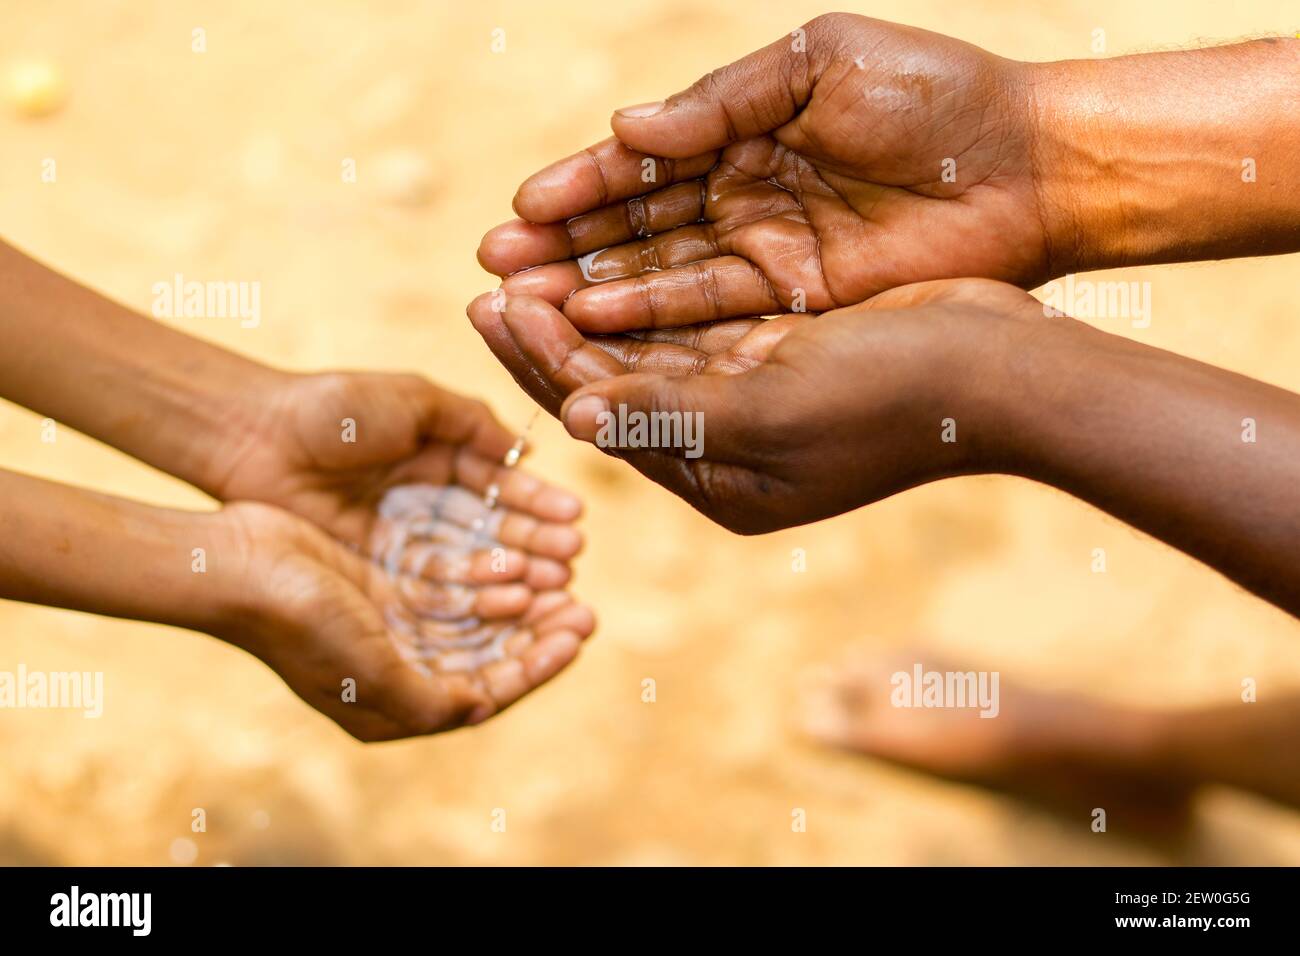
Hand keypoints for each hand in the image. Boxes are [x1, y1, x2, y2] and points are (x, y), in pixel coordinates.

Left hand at [206, 370, 582, 587]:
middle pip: (491, 531)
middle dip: (535, 544)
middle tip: (573, 560)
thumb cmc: (334, 408)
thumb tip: (526, 454)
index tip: (575, 519)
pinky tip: (508, 599)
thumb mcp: (413, 400)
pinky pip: (432, 589)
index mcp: (438, 460)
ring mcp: (402, 542)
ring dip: (513, 573)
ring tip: (554, 584)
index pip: (499, 488)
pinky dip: (471, 595)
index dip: (537, 504)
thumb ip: (471, 423)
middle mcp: (425, 505)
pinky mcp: (377, 574)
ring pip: (469, 563)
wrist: (257, 438)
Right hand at [215, 501, 595, 739]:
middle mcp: (397, 672)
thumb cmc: (298, 622)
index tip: (578, 630)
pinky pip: (450, 586)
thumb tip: (483, 710)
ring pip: (475, 621)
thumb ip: (429, 701)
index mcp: (394, 707)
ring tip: (561, 578)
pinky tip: (514, 559)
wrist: (233, 565)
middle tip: (583, 605)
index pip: (487, 692)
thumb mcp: (370, 673)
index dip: (538, 665)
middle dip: (537, 633)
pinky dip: (484, 578)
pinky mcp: (383, 587)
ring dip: (518, 603)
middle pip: (487, 657)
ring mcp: (390, 628)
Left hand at [469, 279, 1039, 532]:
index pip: (606, 419)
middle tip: (488, 281)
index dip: (544, 364)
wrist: (1000, 370)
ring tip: (529, 267)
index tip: (491, 308)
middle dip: (553, 338)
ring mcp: (755, 404)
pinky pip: (695, 329)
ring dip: (591, 313)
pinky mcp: (782, 358)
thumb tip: (569, 412)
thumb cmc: (891, 397)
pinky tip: (607, 265)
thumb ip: (666, 413)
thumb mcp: (769, 411)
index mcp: (718, 481)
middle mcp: (727, 449)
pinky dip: (649, 300)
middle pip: (617, 389)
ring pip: (650, 355)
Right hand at [477, 13, 1055, 332]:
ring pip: (660, 275)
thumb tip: (627, 128)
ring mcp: (765, 252)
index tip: (519, 208)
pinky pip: (711, 310)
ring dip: (592, 289)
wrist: (1026, 162)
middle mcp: (741, 195)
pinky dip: (654, 317)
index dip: (579, 186)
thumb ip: (719, 102)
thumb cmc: (932, 94)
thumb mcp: (817, 64)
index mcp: (741, 130)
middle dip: (564, 246)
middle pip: (635, 227)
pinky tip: (597, 321)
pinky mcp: (795, 301)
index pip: (641, 164)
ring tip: (526, 304)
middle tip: (493, 267)